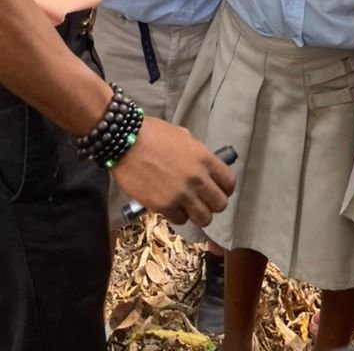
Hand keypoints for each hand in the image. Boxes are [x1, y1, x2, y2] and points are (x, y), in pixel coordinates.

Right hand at [110, 116, 234, 227]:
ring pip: (204, 218)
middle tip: (202, 200)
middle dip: (213, 203)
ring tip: (188, 208)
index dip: (225, 188)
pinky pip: (180, 220)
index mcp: (204, 158)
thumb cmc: (150, 132)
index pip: (229, 182)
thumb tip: (199, 162)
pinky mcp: (164, 206)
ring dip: (197, 214)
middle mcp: (197, 178)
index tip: (218, 189)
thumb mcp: (179, 135)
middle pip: (220, 204)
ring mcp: (181, 194)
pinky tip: (171, 206)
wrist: (124, 140)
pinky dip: (177, 215)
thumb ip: (193, 151)